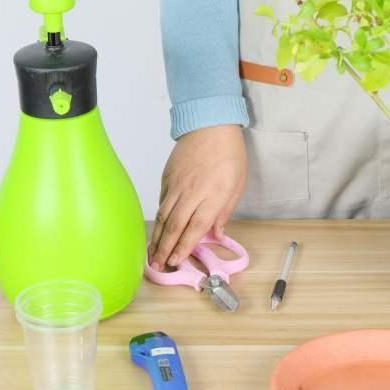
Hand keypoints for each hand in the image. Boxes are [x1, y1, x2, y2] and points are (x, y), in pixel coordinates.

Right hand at [149, 125, 246, 270]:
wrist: (210, 124)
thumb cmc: (229, 154)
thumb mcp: (237, 184)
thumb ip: (224, 211)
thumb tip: (216, 233)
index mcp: (212, 195)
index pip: (195, 227)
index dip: (184, 247)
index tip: (177, 261)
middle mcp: (191, 193)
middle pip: (174, 226)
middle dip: (165, 249)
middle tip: (159, 265)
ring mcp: (176, 185)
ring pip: (163, 216)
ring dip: (157, 238)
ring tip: (152, 255)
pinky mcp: (167, 178)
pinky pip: (161, 202)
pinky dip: (158, 218)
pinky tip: (157, 230)